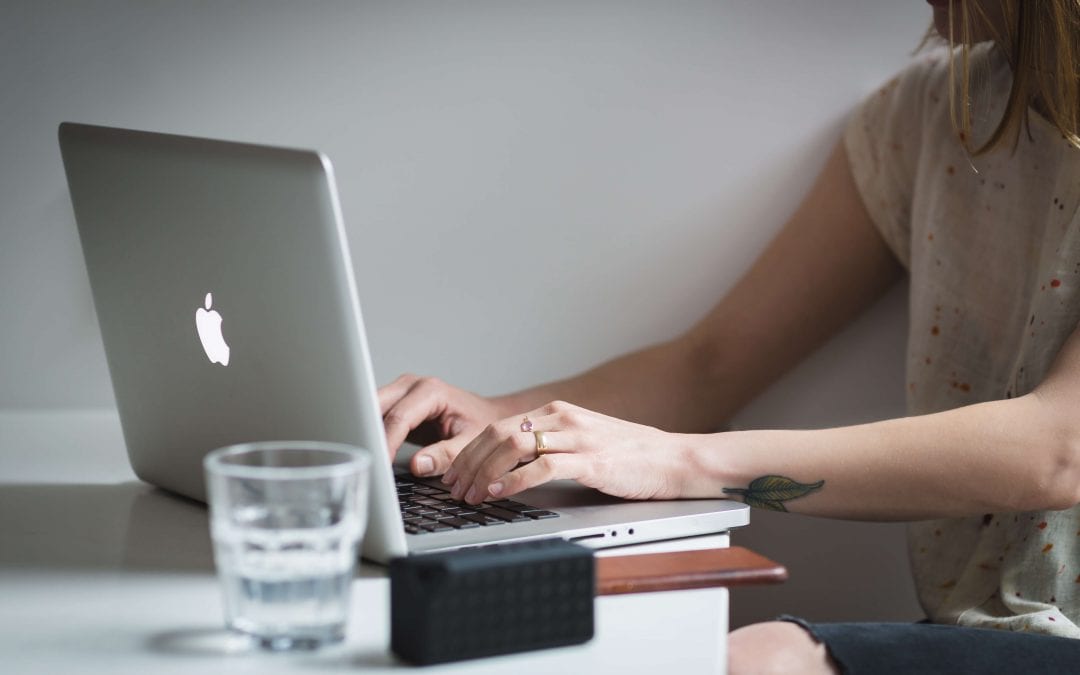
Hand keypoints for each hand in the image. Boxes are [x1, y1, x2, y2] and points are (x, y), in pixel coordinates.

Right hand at [378, 374, 504, 476]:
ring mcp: (401, 391)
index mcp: (431, 391)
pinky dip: (371, 432)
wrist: (485, 415)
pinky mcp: (395, 402)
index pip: (399, 417)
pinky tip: (371, 449)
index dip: (387, 442)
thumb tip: (418, 465)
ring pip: (371, 409)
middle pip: (377, 407)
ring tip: (365, 457)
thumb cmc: (481, 424)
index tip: (381, 464)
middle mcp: (412, 385)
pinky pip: (375, 415)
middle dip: (369, 434)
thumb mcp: (470, 442)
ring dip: (366, 432)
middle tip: (366, 462)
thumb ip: (447, 455)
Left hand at [442, 400, 690, 503]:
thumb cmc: (630, 457)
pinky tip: (499, 494)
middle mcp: (564, 419)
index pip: (499, 427)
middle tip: (453, 488)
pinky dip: (513, 481)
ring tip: (470, 494)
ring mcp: (578, 438)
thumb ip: (549, 448)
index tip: (454, 473)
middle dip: (469, 463)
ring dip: (484, 472)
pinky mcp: (592, 461)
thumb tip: (508, 468)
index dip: (470, 451)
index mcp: (557, 413)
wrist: (674, 460)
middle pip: (499, 434)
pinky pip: (543, 467)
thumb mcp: (582, 443)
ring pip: (514, 446)